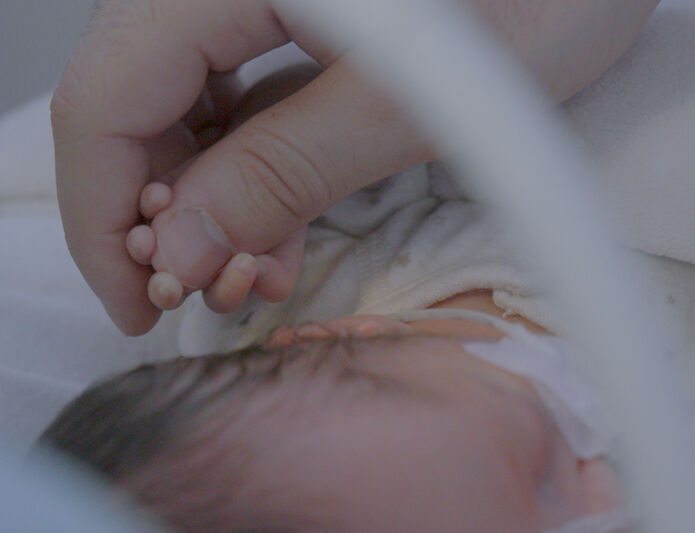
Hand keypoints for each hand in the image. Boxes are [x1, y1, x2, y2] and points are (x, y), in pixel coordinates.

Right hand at [53, 0, 658, 334]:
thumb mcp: (411, 99)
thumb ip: (284, 171)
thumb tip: (180, 246)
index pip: (108, 98)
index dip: (104, 214)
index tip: (136, 300)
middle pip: (136, 102)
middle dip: (159, 215)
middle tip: (202, 293)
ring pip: (188, 107)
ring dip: (209, 202)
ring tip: (252, 271)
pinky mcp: (302, 19)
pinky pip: (244, 98)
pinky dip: (251, 170)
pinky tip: (276, 227)